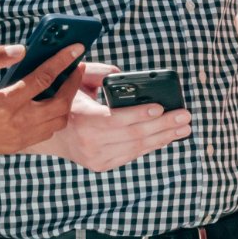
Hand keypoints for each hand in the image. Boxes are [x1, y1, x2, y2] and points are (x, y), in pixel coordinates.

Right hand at [0, 43, 86, 153]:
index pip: (43, 79)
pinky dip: (51, 118)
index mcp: (4, 104)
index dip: (62, 62)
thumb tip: (22, 49)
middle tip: (75, 69)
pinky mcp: (12, 147)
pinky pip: (43, 134)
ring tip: (63, 85)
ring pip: (55, 124)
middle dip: (72, 85)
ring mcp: (15, 139)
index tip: (76, 50)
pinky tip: (47, 102)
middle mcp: (14, 125)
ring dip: (64, 104)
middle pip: (59, 106)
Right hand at [40, 66, 192, 171]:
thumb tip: (124, 77)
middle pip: (133, 135)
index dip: (140, 113)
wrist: (52, 134)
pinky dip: (151, 145)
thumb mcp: (76, 81)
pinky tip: (166, 137)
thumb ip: (98, 73)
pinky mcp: (103, 165)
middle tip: (185, 116)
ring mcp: (97, 158)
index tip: (160, 106)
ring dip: (163, 137)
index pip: (115, 119)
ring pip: (136, 148)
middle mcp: (90, 143)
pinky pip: (132, 155)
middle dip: (163, 125)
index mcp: (82, 120)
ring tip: (183, 128)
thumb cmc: (68, 101)